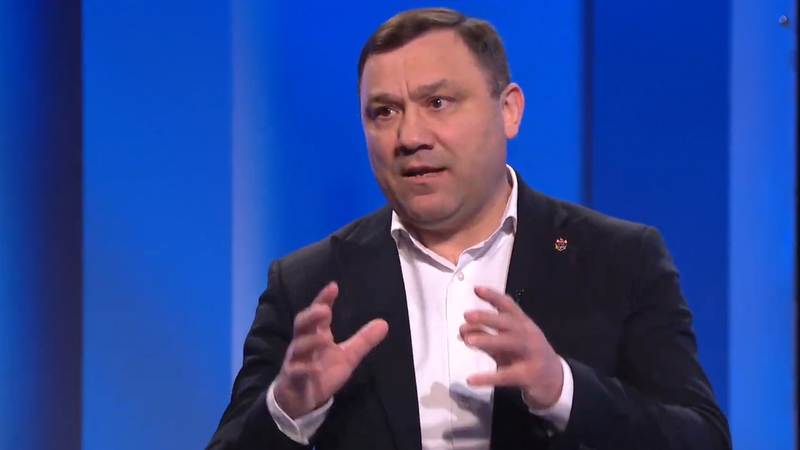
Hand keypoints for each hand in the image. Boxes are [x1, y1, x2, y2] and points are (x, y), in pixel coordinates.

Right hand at [273, 282, 388, 418]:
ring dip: (310, 342)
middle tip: (324, 310)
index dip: (324, 300)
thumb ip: (363, 340)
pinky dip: (305, 369)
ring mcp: (297, 360)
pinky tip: (316, 369)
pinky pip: (296, 372)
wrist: (301, 398)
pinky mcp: (293, 378)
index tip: (333, 287)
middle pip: (301, 324)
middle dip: (311, 316)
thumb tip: (384, 323)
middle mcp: (304, 344)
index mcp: (317, 335)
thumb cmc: (322, 371)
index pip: (318, 313)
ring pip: (298, 347)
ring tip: (325, 339)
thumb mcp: (347, 356)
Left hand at [460, 286, 563, 409]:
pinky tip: (472, 379)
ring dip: (489, 340)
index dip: (493, 296)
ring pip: (510, 343)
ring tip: (468, 339)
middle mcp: (528, 335)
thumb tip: (463, 328)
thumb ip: (486, 335)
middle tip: (467, 315)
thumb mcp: (507, 344)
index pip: (508, 306)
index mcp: (523, 324)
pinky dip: (488, 377)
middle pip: (508, 323)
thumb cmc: (527, 357)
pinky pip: (506, 375)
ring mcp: (531, 354)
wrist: (555, 380)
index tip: (476, 288)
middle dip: (488, 317)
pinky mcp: (529, 375)